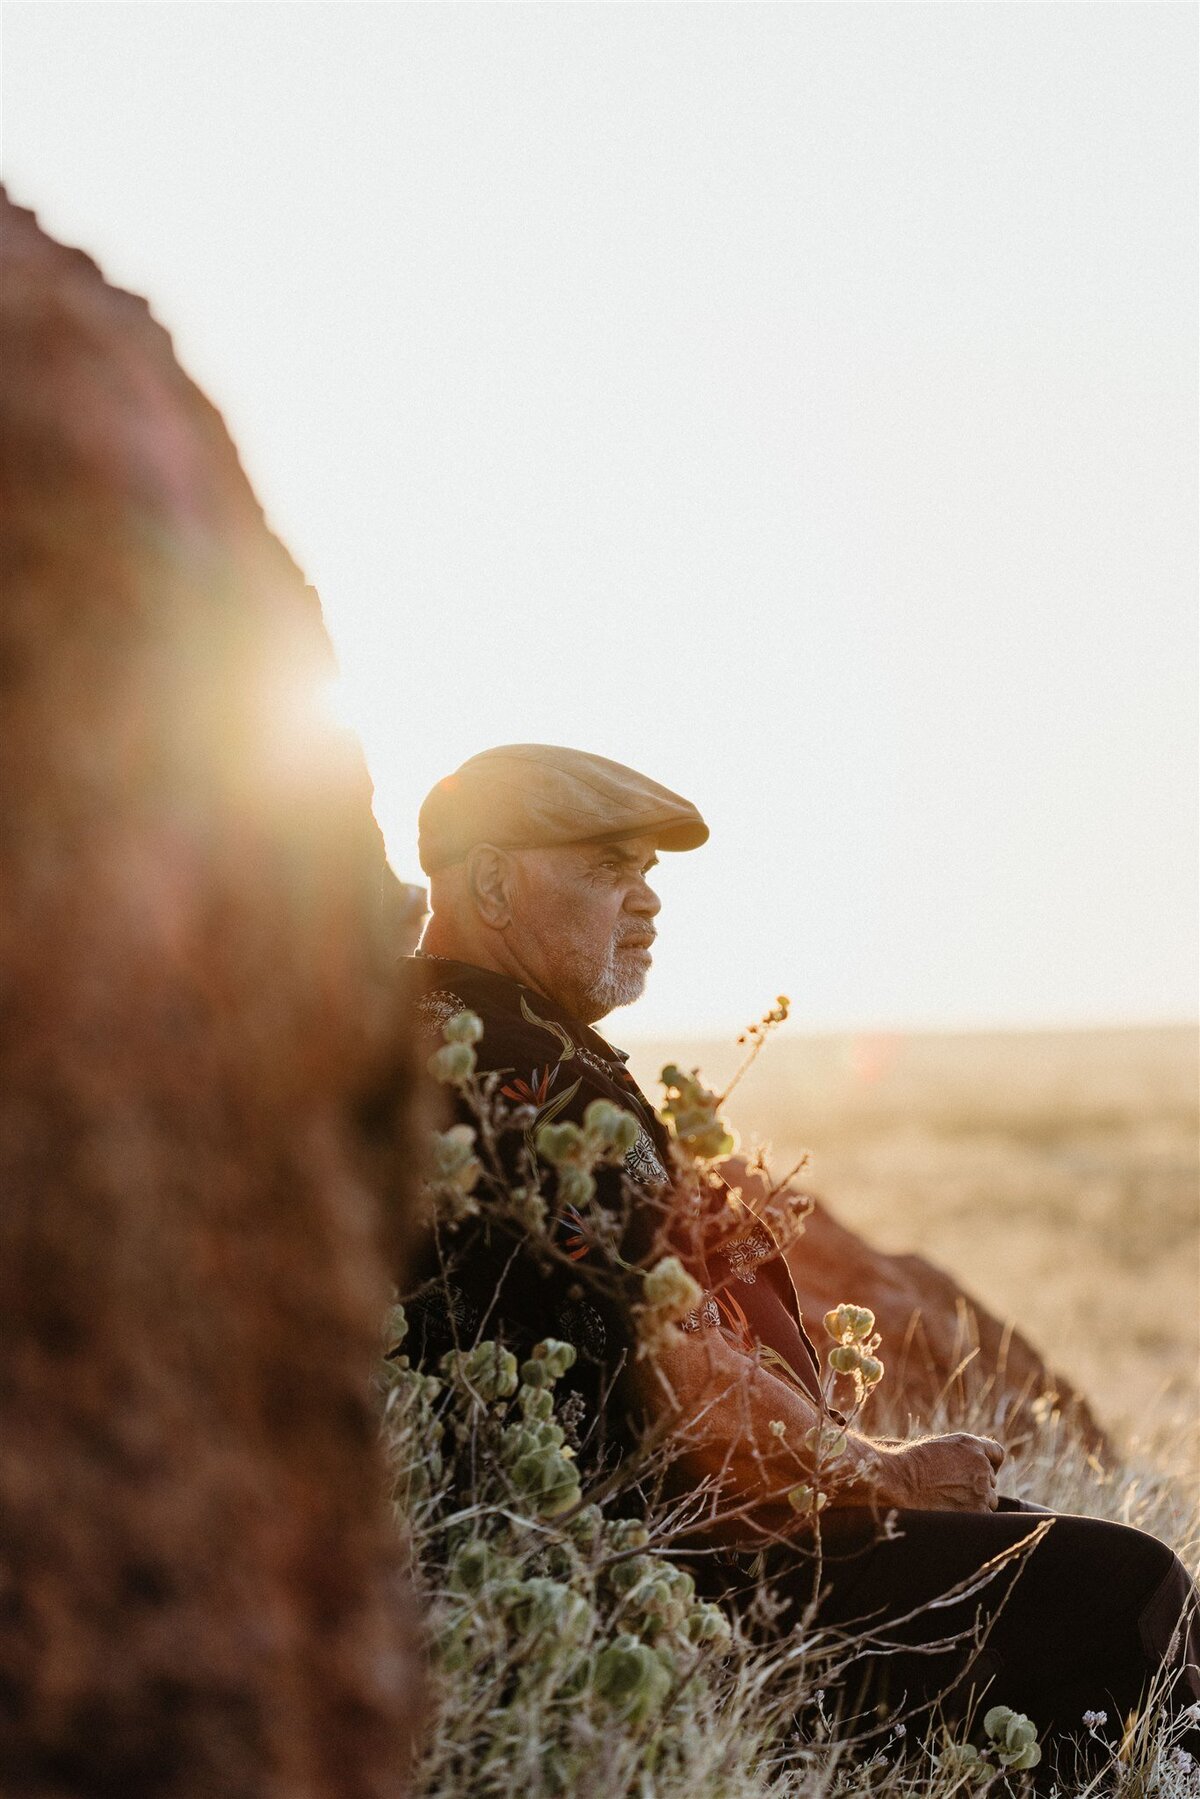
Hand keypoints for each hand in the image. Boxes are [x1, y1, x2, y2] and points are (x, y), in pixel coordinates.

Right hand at [875, 1432, 1004, 1512]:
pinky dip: (972, 1519)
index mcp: (971, 1444)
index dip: (991, 1465)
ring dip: (976, 1504)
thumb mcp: (937, 1448)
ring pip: (989, 1501)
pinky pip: (985, 1518)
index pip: (996, 1454)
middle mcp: (981, 1464)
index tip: (983, 1474)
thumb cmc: (910, 1466)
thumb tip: (968, 1471)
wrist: (900, 1481)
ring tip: (949, 1504)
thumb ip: (959, 1455)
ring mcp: (982, 1488)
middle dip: (977, 1487)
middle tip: (953, 1492)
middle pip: (991, 1481)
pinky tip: (953, 1514)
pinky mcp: (978, 1510)